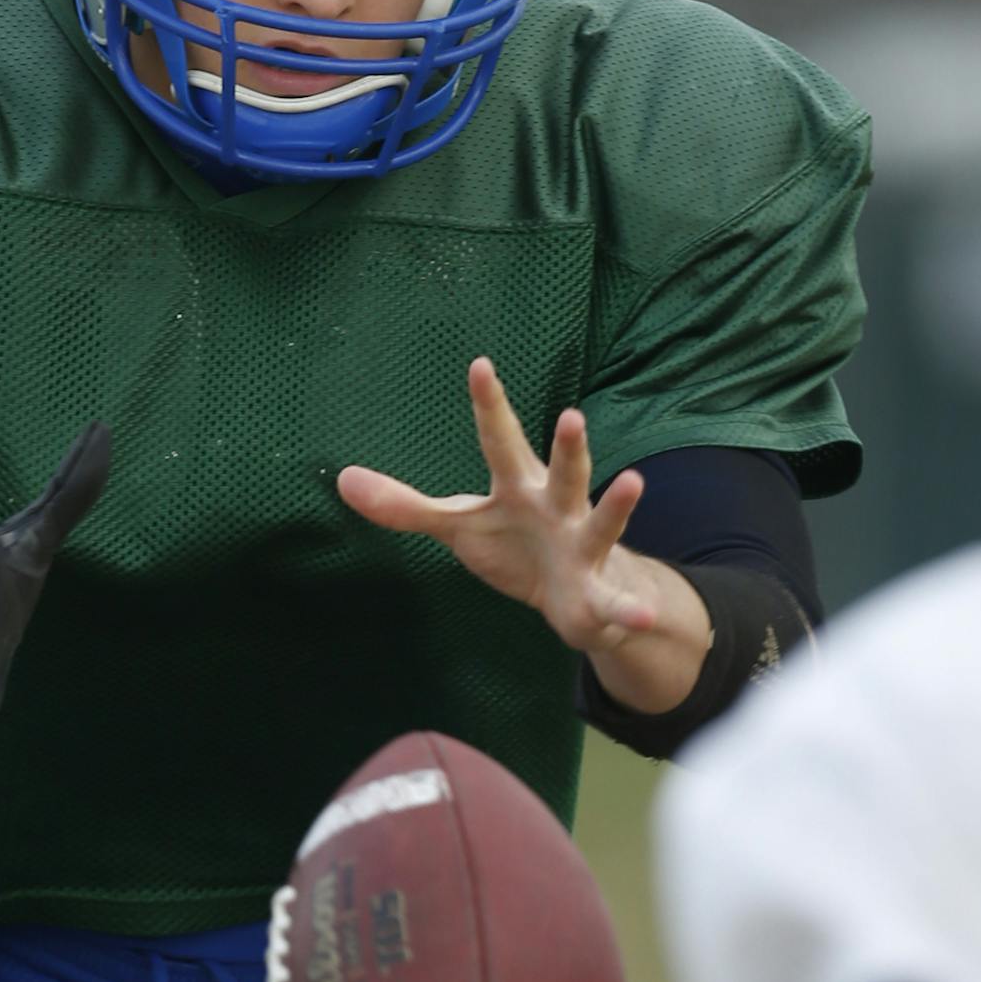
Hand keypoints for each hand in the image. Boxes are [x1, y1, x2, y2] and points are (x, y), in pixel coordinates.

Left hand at [337, 357, 656, 654]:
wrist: (577, 595)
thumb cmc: (516, 544)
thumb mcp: (458, 525)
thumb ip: (405, 506)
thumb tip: (342, 479)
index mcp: (520, 486)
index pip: (500, 441)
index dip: (490, 405)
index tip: (480, 365)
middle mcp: (558, 507)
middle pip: (563, 471)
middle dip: (568, 446)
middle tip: (570, 415)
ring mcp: (583, 547)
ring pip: (602, 524)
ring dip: (618, 506)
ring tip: (633, 482)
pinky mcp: (598, 594)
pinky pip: (615, 603)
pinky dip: (628, 610)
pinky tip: (638, 616)